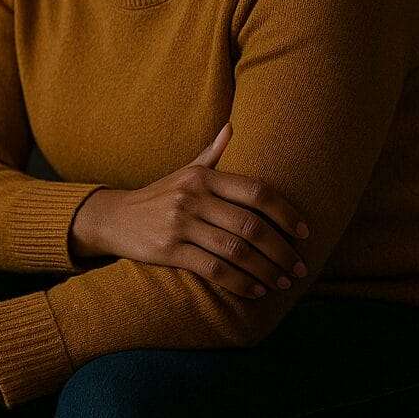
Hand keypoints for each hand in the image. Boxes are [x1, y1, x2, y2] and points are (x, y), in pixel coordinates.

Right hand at [70, 122, 311, 297]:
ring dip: (266, 271)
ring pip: (236, 251)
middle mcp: (192, 197)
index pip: (256, 192)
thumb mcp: (184, 172)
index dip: (286, 213)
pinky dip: (240, 283)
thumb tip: (234, 126)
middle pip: (251, 226)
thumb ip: (212, 153)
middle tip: (300, 268)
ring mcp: (179, 224)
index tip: (305, 233)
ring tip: (283, 283)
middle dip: (282, 251)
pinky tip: (255, 291)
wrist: (113, 218)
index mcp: (202, 177)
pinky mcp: (169, 250)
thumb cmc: (158, 196)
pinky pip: (213, 270)